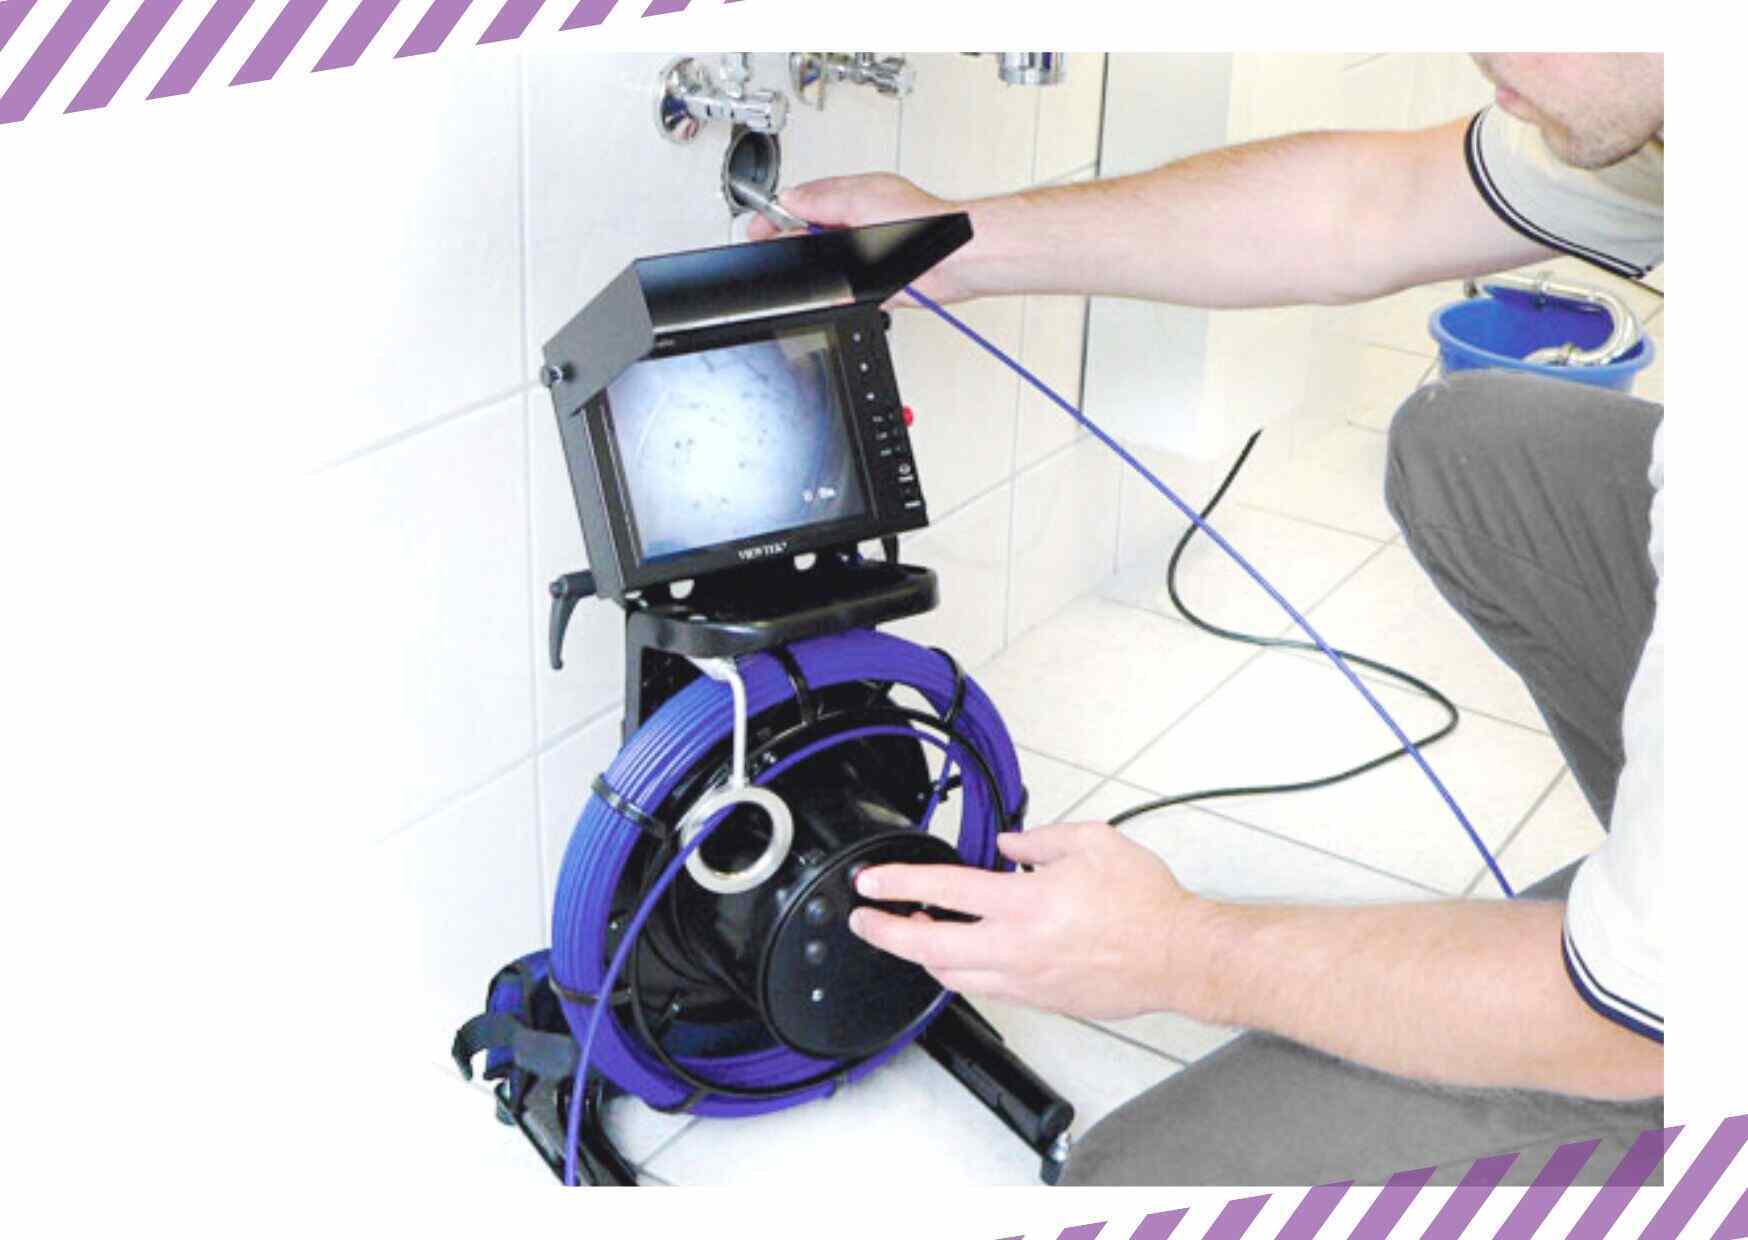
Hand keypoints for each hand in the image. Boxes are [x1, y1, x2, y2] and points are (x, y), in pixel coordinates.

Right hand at [745, 173, 973, 304]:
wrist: (955, 256)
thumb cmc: (924, 221)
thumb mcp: (862, 197)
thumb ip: (823, 199)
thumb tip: (792, 198)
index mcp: (853, 199)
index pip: (805, 204)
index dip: (779, 215)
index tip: (760, 225)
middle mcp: (859, 226)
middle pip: (811, 236)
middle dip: (794, 242)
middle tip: (777, 248)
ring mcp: (866, 255)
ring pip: (825, 265)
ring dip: (815, 268)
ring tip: (812, 266)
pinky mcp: (877, 284)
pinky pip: (845, 292)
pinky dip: (837, 293)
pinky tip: (835, 290)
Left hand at [847, 822, 1216, 1020]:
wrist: (1179, 957)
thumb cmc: (1146, 905)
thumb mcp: (1093, 842)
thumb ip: (1040, 840)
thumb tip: (1009, 846)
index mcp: (1025, 903)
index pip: (944, 890)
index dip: (898, 883)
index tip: (871, 882)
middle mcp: (1016, 947)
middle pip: (928, 946)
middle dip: (885, 933)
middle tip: (865, 920)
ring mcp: (1025, 979)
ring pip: (951, 975)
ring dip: (922, 954)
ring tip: (910, 934)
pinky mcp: (1040, 1000)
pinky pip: (984, 989)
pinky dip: (960, 971)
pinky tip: (957, 956)